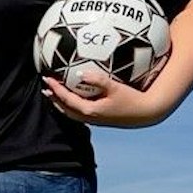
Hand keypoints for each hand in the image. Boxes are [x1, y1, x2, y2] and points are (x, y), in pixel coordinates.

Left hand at [43, 70, 168, 128]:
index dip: (55, 89)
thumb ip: (98, 79)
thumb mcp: (115, 86)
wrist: (146, 113)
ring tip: (54, 95)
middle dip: (54, 98)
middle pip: (65, 109)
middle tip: (45, 88)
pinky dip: (72, 106)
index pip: (67, 100)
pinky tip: (75, 98)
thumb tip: (81, 72)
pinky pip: (80, 113)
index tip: (47, 79)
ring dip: (61, 103)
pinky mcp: (100, 119)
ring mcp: (95, 120)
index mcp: (90, 110)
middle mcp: (90, 118)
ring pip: (72, 113)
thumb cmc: (132, 98)